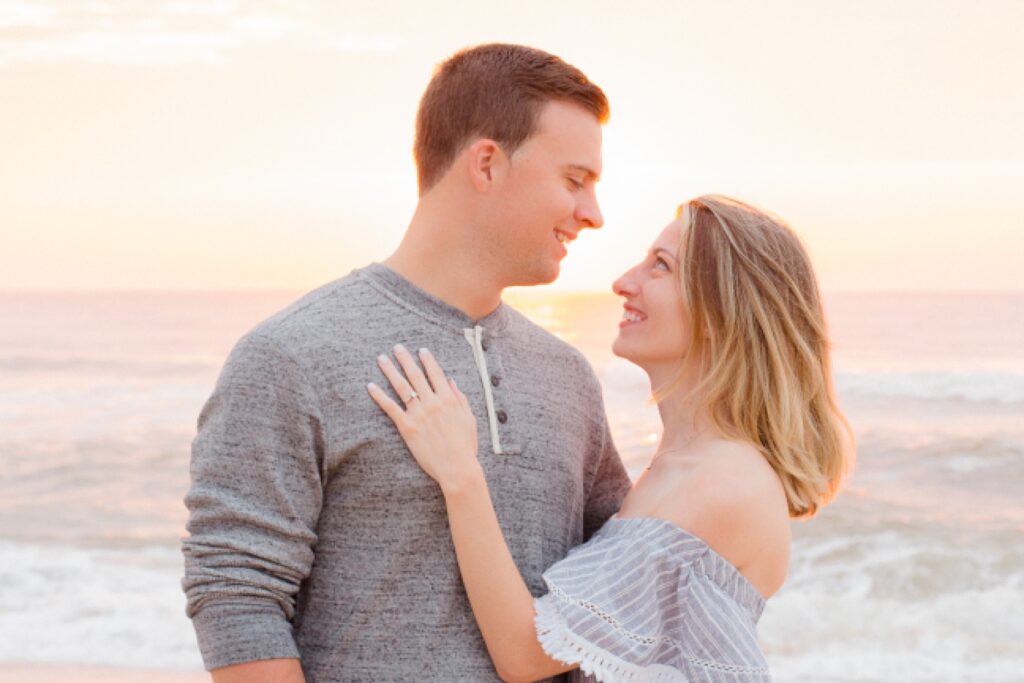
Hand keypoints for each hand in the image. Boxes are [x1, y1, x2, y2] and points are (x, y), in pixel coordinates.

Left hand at [367, 344, 480, 491]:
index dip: (428, 360)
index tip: (421, 350)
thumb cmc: (465, 446)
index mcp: (448, 399)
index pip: (435, 373)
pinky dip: (379, 396)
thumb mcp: (469, 419)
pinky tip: (370, 386)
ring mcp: (418, 414)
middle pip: (415, 375)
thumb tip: (450, 381)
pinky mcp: (407, 427)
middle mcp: (432, 402)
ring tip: (382, 359)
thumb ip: (460, 398)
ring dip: (390, 371)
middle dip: (405, 359)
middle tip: (397, 347)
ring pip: (401, 386)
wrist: (456, 467)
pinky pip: (390, 407)